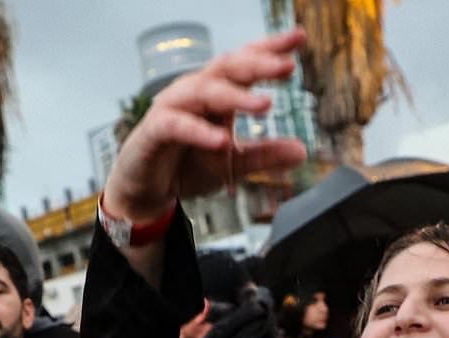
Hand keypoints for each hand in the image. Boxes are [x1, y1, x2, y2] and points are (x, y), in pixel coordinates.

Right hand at [103, 29, 308, 222]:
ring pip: (205, 91)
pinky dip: (199, 132)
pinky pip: (176, 125)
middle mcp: (196, 91)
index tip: (299, 38)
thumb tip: (302, 151)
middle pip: (228, 67)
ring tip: (266, 104)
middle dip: (259, 64)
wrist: (146, 188)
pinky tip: (221, 141)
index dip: (271, 49)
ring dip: (236, 96)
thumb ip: (265, 156)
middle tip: (288, 66)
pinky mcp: (154, 131)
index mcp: (217, 92)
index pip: (245, 62)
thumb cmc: (187, 164)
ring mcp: (173, 108)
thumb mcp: (233, 163)